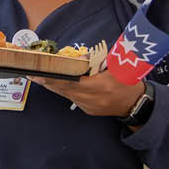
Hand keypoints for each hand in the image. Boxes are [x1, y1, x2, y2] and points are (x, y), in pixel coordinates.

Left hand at [31, 72, 145, 117]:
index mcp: (100, 86)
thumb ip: (98, 62)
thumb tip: (78, 58)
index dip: (53, 77)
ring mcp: (88, 106)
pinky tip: (55, 83)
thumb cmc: (129, 82)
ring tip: (37, 77)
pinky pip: (71, 98)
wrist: (138, 103)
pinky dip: (63, 90)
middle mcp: (92, 98)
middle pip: (63, 89)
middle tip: (30, 73)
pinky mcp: (88, 110)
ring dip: (52, 85)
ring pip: (65, 94)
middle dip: (46, 81)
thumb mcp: (118, 67)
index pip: (70, 81)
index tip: (39, 72)